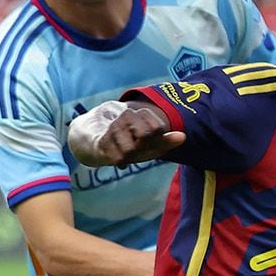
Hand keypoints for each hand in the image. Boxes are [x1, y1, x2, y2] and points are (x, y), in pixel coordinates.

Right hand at [68, 101, 184, 166]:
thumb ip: (165, 141)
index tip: (149, 142)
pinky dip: (121, 162)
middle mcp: (126, 116)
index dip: (158, 140)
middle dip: (144, 147)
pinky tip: (117, 158)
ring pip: (132, 149)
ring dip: (130, 156)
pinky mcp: (102, 142)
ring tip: (124, 152)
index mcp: (139, 113)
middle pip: (147, 135)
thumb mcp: (148, 143)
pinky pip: (119, 158)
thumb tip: (183, 137)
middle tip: (136, 148)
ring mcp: (113, 128)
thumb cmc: (126, 143)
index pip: (158, 128)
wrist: (92, 142)